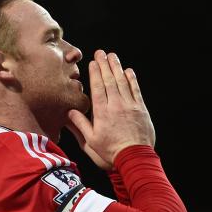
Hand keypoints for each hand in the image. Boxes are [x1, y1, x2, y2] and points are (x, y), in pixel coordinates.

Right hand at [67, 50, 154, 168]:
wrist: (134, 158)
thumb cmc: (110, 153)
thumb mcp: (90, 142)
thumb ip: (80, 125)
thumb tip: (70, 112)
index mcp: (101, 113)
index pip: (97, 88)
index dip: (95, 73)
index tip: (93, 63)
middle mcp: (115, 105)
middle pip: (109, 81)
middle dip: (104, 65)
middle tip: (101, 53)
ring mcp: (129, 106)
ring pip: (122, 82)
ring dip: (117, 68)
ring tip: (112, 56)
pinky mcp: (140, 109)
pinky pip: (135, 90)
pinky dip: (132, 79)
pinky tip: (128, 71)